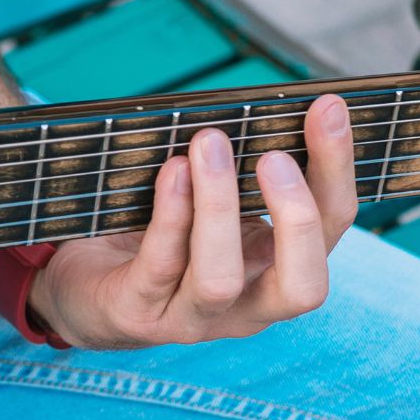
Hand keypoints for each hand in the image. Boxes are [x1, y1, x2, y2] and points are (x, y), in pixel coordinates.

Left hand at [27, 95, 356, 349]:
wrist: (83, 285)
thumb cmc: (156, 232)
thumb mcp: (208, 200)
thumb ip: (237, 169)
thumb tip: (258, 101)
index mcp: (276, 267)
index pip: (330, 226)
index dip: (335, 168)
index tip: (327, 108)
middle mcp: (247, 304)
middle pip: (303, 285)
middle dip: (297, 217)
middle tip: (274, 156)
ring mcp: (192, 318)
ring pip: (221, 279)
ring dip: (218, 207)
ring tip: (208, 144)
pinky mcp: (137, 313)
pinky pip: (159, 268)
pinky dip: (169, 216)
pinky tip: (171, 172)